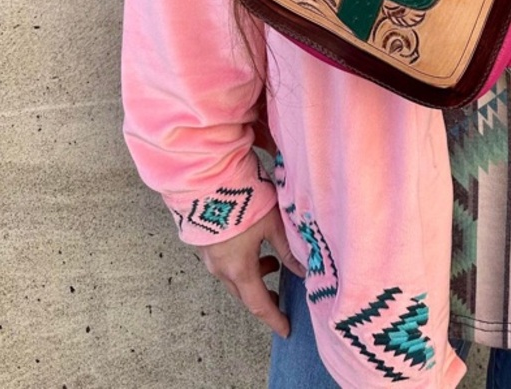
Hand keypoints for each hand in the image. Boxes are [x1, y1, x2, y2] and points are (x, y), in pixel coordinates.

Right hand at [199, 206, 305, 337]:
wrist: (205, 180)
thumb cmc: (242, 200)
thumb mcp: (272, 224)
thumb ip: (288, 250)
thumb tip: (305, 271)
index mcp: (238, 269)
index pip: (259, 304)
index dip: (274, 318)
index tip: (286, 330)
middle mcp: (220, 268)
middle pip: (244, 294)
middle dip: (263, 298)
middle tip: (280, 297)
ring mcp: (209, 257)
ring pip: (234, 277)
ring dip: (254, 276)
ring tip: (272, 262)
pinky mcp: (205, 243)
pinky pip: (225, 263)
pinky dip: (242, 264)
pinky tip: (253, 247)